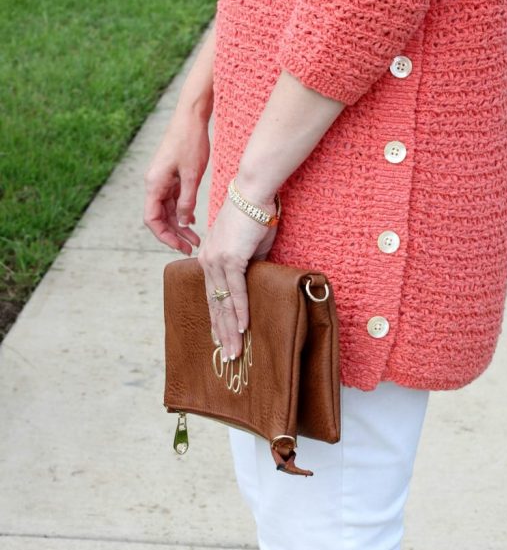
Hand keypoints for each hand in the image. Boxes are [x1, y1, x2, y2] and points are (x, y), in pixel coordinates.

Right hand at [143, 111, 209, 253]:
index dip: (164, 236)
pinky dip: (182, 211)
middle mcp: (154, 184)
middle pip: (159, 217)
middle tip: (191, 247)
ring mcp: (162, 180)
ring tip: (196, 238)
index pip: (152, 219)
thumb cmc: (190, 142)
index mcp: (154, 184)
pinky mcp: (171, 176)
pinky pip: (173, 199)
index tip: (180, 247)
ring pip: (167, 210)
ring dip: (180, 225)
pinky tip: (192, 221)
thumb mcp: (192, 175)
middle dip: (174, 234)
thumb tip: (182, 223)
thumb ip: (186, 201)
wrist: (191, 118)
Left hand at [197, 176, 278, 361]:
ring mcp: (217, 261)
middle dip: (222, 333)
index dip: (217, 319)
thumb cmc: (254, 216)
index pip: (212, 295)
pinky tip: (244, 328)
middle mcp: (207, 262)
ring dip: (231, 330)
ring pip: (223, 303)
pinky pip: (236, 291)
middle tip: (229, 356)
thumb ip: (248, 265)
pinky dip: (240, 310)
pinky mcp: (230, 258)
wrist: (253, 193)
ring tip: (235, 351)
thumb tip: (254, 281)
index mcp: (209, 259)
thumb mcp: (250, 246)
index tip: (221, 338)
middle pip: (215, 304)